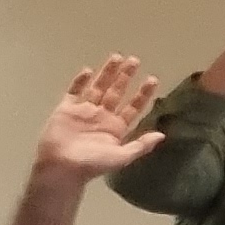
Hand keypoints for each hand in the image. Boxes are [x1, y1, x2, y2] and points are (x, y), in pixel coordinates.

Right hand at [35, 57, 164, 182]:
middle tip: (135, 60)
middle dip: (125, 77)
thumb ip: (141, 145)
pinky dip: (79, 81)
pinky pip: (73, 91)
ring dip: (106, 73)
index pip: (133, 106)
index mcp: (116, 127)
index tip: (152, 79)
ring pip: (97, 87)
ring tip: (117, 57)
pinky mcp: (66, 109)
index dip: (142, 93)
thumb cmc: (92, 164)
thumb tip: (162, 135)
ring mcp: (83, 111)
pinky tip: (88, 70)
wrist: (62, 168)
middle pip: (116, 92)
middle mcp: (101, 116)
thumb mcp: (122, 157)